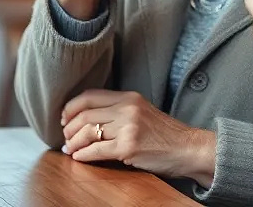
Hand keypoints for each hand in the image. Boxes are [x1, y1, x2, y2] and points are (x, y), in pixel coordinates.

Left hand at [60, 90, 216, 187]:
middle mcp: (127, 108)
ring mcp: (128, 127)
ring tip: (70, 149)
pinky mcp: (129, 146)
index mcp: (129, 97)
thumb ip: (119, 111)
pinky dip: (83, 155)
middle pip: (85, 114)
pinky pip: (97, 150)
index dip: (71, 107)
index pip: (89, 96)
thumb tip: (88, 120)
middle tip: (65, 137)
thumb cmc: (165, 134)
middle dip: (69, 128)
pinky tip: (78, 158)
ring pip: (88, 132)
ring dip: (73, 143)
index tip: (64, 119)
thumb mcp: (142, 112)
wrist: (188, 148)